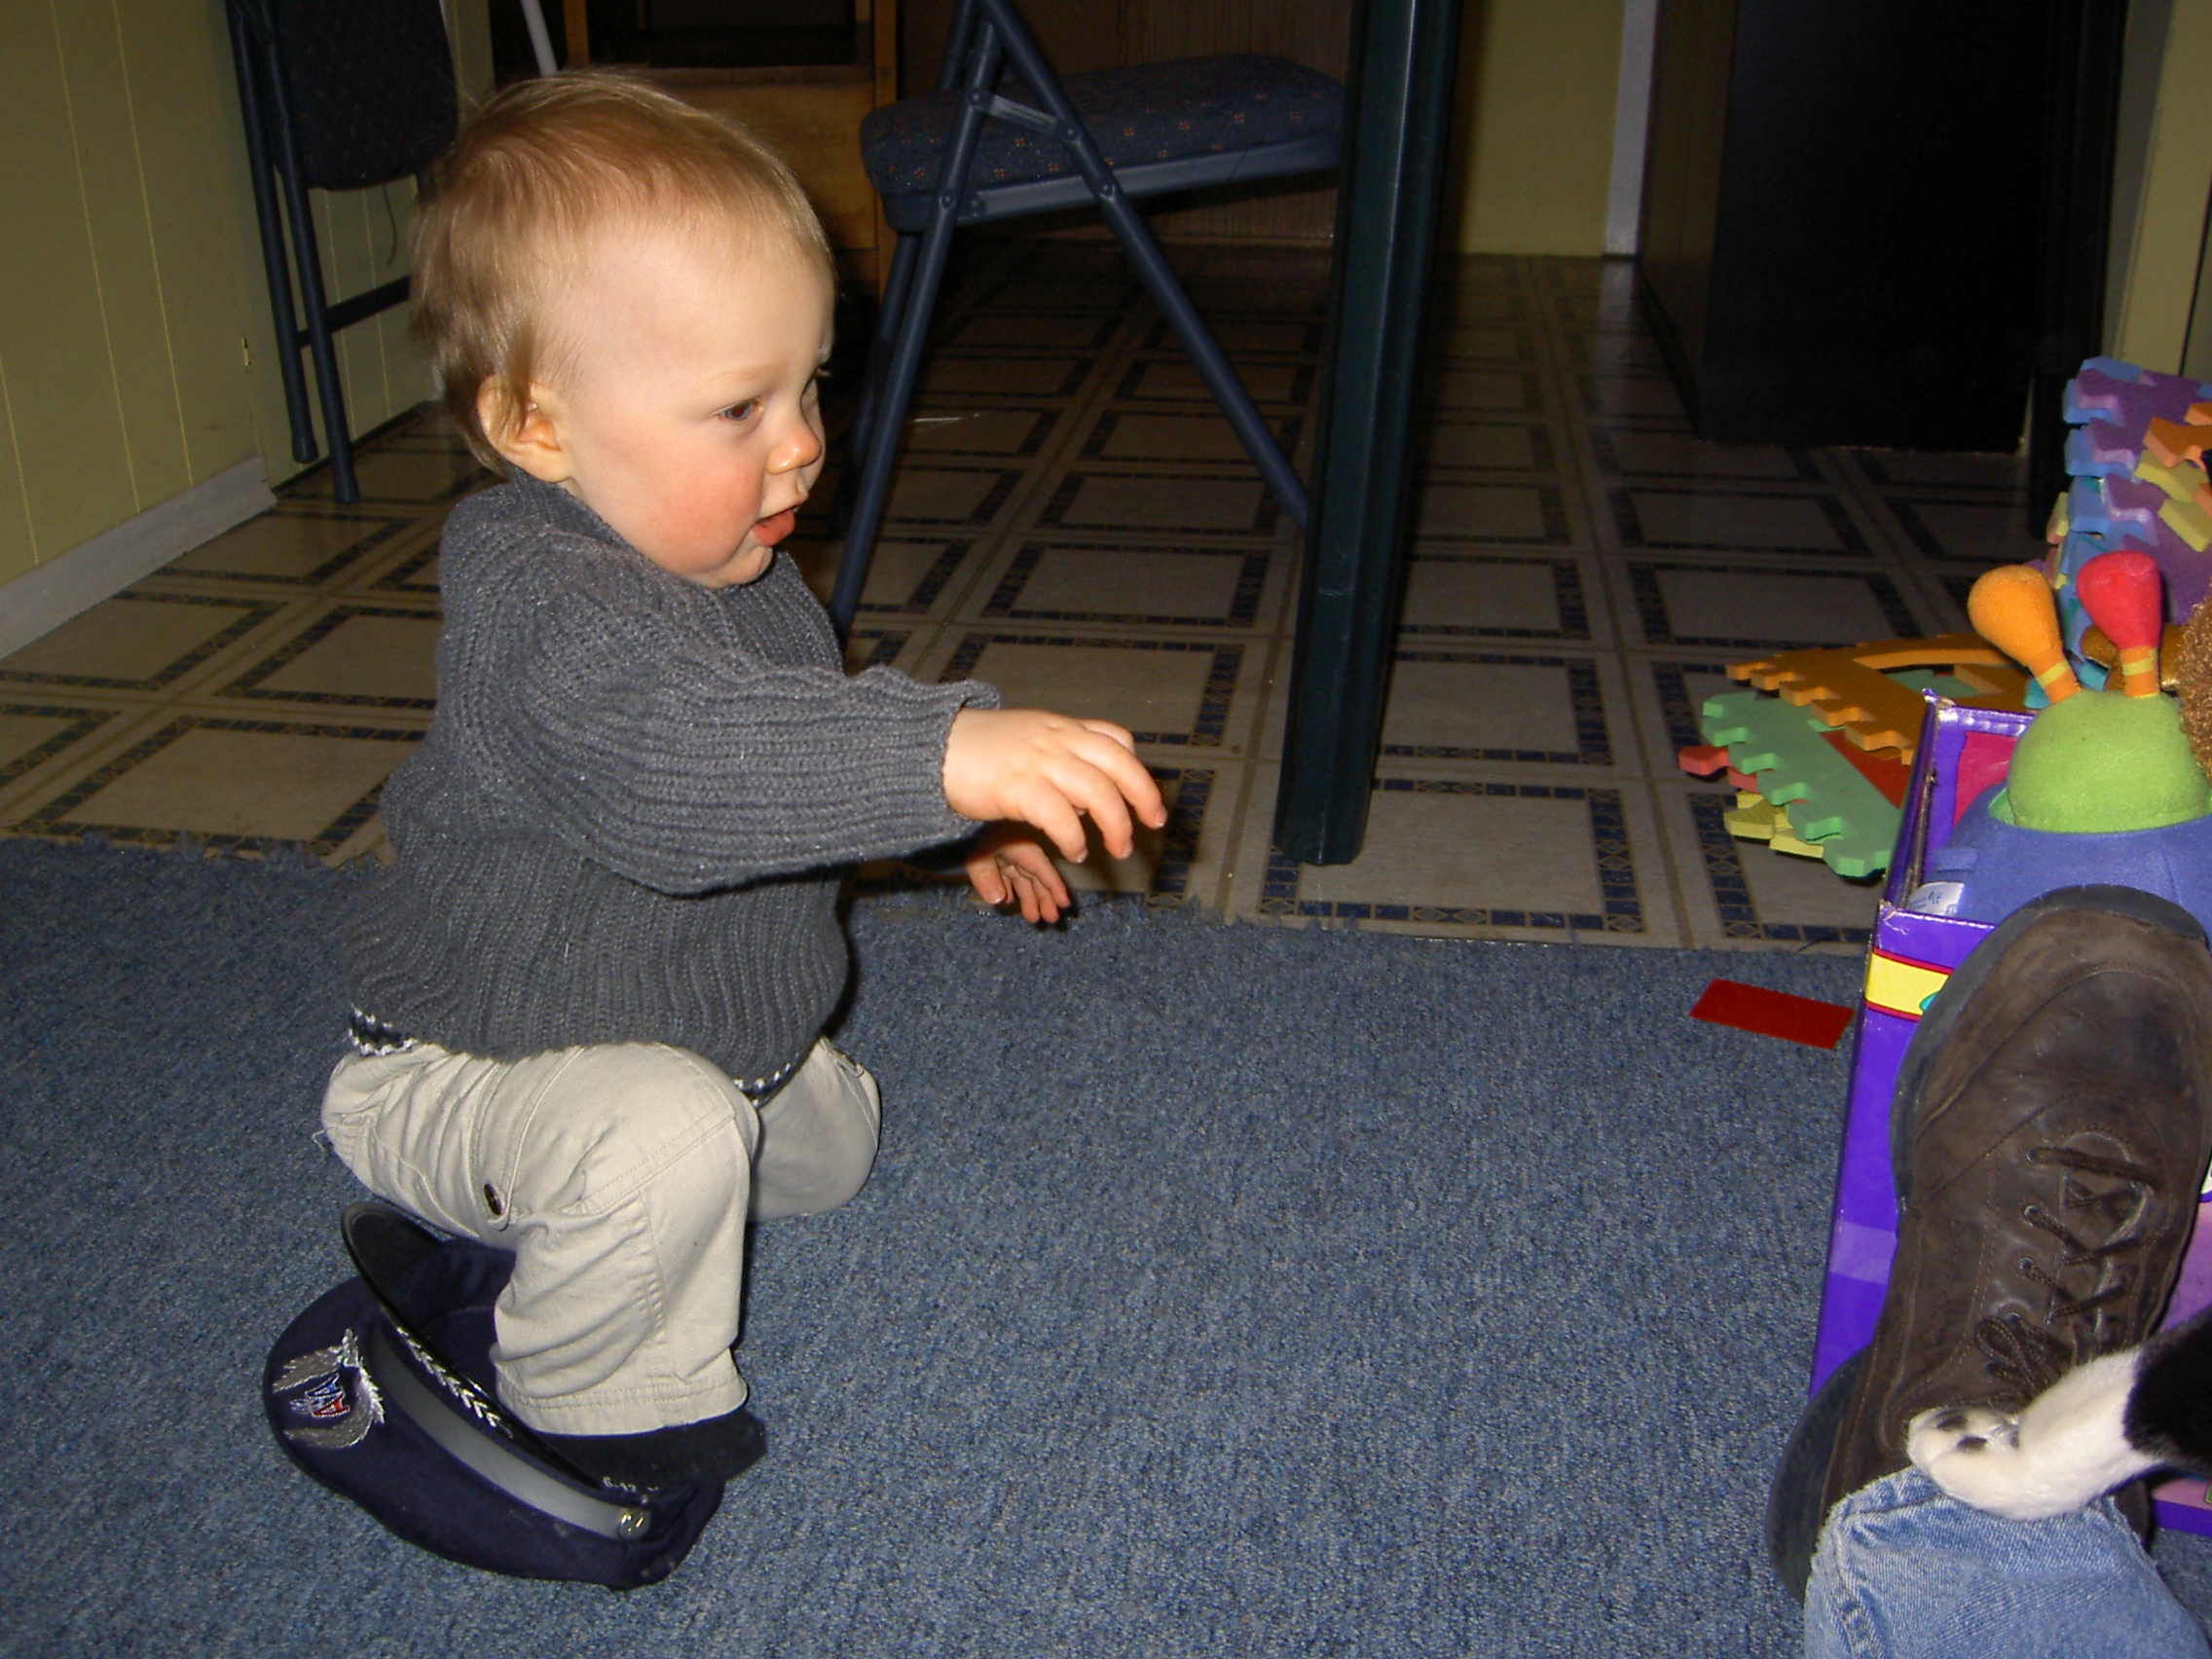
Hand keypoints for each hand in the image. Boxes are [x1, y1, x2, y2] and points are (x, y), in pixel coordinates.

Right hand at [942, 708, 1166, 861]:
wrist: (925, 748)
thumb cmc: (970, 750)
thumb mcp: (1023, 738)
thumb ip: (1055, 755)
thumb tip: (1084, 793)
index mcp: (1059, 727)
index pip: (1116, 739)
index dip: (1137, 769)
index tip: (1147, 800)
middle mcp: (1055, 739)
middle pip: (1119, 763)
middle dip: (1144, 796)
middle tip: (1152, 824)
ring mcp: (1038, 760)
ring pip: (1099, 791)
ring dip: (1116, 824)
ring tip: (1119, 849)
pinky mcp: (1017, 786)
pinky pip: (1061, 815)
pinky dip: (1076, 837)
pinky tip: (1076, 852)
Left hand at [965, 824, 1071, 923]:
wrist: (956, 808)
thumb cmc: (969, 828)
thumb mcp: (976, 850)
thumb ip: (985, 875)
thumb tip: (998, 900)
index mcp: (1019, 846)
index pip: (1042, 869)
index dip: (1054, 887)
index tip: (1065, 903)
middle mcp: (1015, 850)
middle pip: (1034, 877)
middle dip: (1043, 899)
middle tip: (1050, 919)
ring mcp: (1004, 853)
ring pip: (1021, 878)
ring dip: (1028, 897)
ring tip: (1033, 918)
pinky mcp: (992, 856)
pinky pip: (1006, 875)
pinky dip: (1009, 889)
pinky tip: (1008, 901)